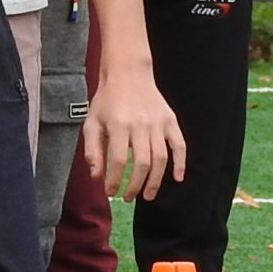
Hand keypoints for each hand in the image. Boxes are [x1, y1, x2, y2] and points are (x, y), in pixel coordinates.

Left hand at [80, 69, 183, 201]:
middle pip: (142, 163)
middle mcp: (140, 125)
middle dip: (135, 186)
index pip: (119, 161)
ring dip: (155, 181)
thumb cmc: (107, 101)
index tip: (110, 192)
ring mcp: (158, 123)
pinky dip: (181, 163)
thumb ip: (92, 150)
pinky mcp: (170, 120)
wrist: (128, 74)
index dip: (115, 180)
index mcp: (118, 125)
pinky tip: (177, 178)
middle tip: (128, 197)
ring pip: (160, 158)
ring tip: (148, 195)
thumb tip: (96, 176)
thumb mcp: (92, 123)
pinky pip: (179, 145)